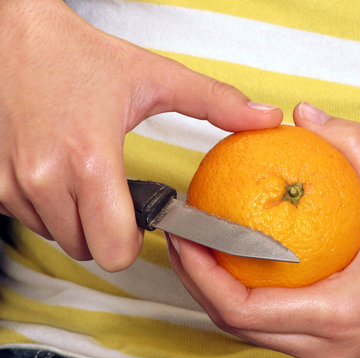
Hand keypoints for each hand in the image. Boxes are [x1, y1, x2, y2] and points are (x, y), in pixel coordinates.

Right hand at [0, 0, 281, 270]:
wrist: (12, 36)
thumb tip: (263, 118)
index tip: (137, 220)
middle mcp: (45, 177)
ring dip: (75, 218)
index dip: (131, 242)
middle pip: (88, 250)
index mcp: (91, 157)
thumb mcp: (155, 77)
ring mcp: (12, 182)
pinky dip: (46, 206)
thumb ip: (216, 102)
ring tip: (82, 175)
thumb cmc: (80, 57)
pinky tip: (55, 172)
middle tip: (113, 195)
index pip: (114, 249)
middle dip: (106, 231)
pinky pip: (27, 219)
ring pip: (57, 236)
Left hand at [168, 102, 359, 357]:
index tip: (186, 236)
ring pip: (248, 330)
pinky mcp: (328, 349)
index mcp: (337, 313)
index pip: (243, 309)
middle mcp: (322, 346)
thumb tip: (308, 116)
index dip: (202, 275)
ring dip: (217, 291)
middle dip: (196, 281)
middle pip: (232, 323)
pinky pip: (271, 328)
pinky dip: (246, 297)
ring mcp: (323, 354)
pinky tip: (247, 264)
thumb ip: (352, 149)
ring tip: (206, 248)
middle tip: (185, 237)